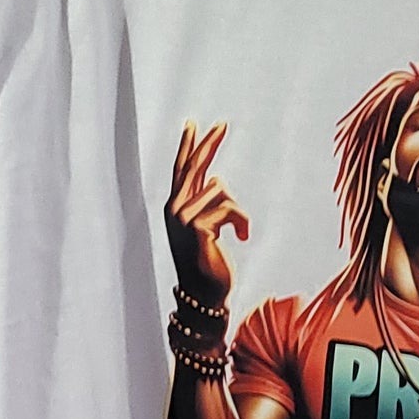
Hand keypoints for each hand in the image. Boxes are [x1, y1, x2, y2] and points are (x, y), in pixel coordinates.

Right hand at [166, 121, 250, 300]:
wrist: (204, 294)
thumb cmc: (209, 262)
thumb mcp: (206, 227)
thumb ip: (207, 204)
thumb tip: (216, 180)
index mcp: (175, 207)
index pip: (182, 169)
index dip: (189, 146)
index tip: (194, 124)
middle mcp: (175, 208)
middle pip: (196, 166)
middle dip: (210, 144)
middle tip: (223, 125)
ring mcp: (184, 217)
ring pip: (222, 191)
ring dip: (238, 213)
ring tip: (239, 233)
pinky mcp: (199, 226)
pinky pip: (231, 209)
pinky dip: (243, 223)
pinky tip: (243, 238)